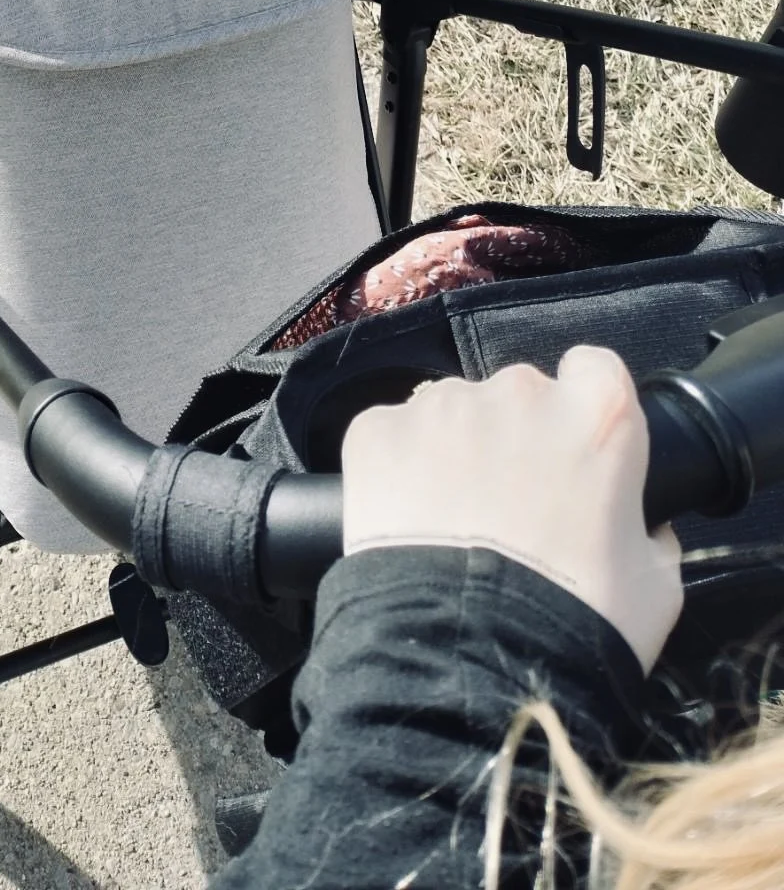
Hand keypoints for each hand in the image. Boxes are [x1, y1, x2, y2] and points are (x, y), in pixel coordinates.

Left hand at [341, 347, 682, 671]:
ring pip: (452, 412)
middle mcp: (519, 392)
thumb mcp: (656, 585)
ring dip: (454, 451)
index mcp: (599, 414)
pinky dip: (396, 468)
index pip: (594, 370)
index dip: (582, 407)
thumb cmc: (578, 625)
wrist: (471, 662)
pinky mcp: (377, 430)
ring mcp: (442, 405)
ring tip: (453, 525)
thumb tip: (639, 520)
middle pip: (519, 395)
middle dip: (516, 438)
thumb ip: (649, 529)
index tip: (571, 446)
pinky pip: (392, 435)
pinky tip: (407, 523)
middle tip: (510, 508)